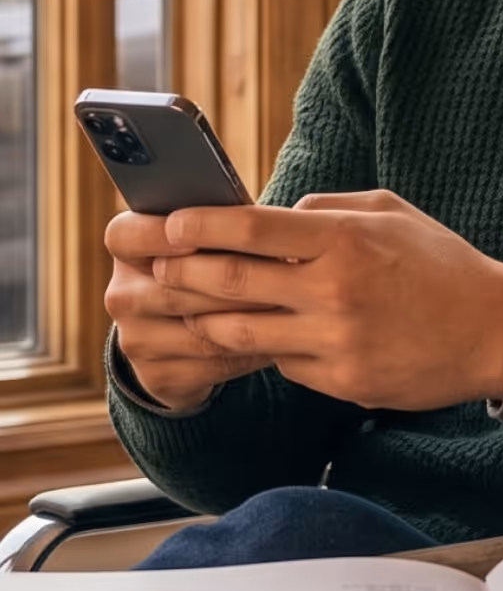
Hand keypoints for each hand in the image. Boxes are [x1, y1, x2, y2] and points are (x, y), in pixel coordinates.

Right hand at [104, 211, 278, 410]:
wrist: (185, 332)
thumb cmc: (211, 261)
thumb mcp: (206, 236)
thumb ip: (220, 222)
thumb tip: (267, 215)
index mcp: (126, 247)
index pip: (128, 235)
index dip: (163, 234)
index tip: (206, 234)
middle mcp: (122, 294)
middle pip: (176, 287)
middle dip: (236, 279)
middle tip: (286, 271)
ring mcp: (135, 339)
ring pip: (201, 329)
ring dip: (251, 317)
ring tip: (292, 303)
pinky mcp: (157, 376)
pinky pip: (214, 362)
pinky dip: (252, 349)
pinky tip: (281, 336)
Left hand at [149, 189, 502, 410]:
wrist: (492, 330)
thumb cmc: (439, 263)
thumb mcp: (389, 212)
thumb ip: (326, 210)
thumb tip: (273, 216)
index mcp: (344, 240)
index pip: (251, 229)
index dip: (200, 226)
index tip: (169, 225)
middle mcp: (333, 291)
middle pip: (231, 283)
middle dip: (183, 275)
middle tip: (157, 269)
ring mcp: (336, 342)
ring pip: (244, 335)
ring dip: (209, 321)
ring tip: (190, 310)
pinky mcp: (341, 382)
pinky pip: (283, 364)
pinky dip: (269, 349)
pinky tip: (265, 337)